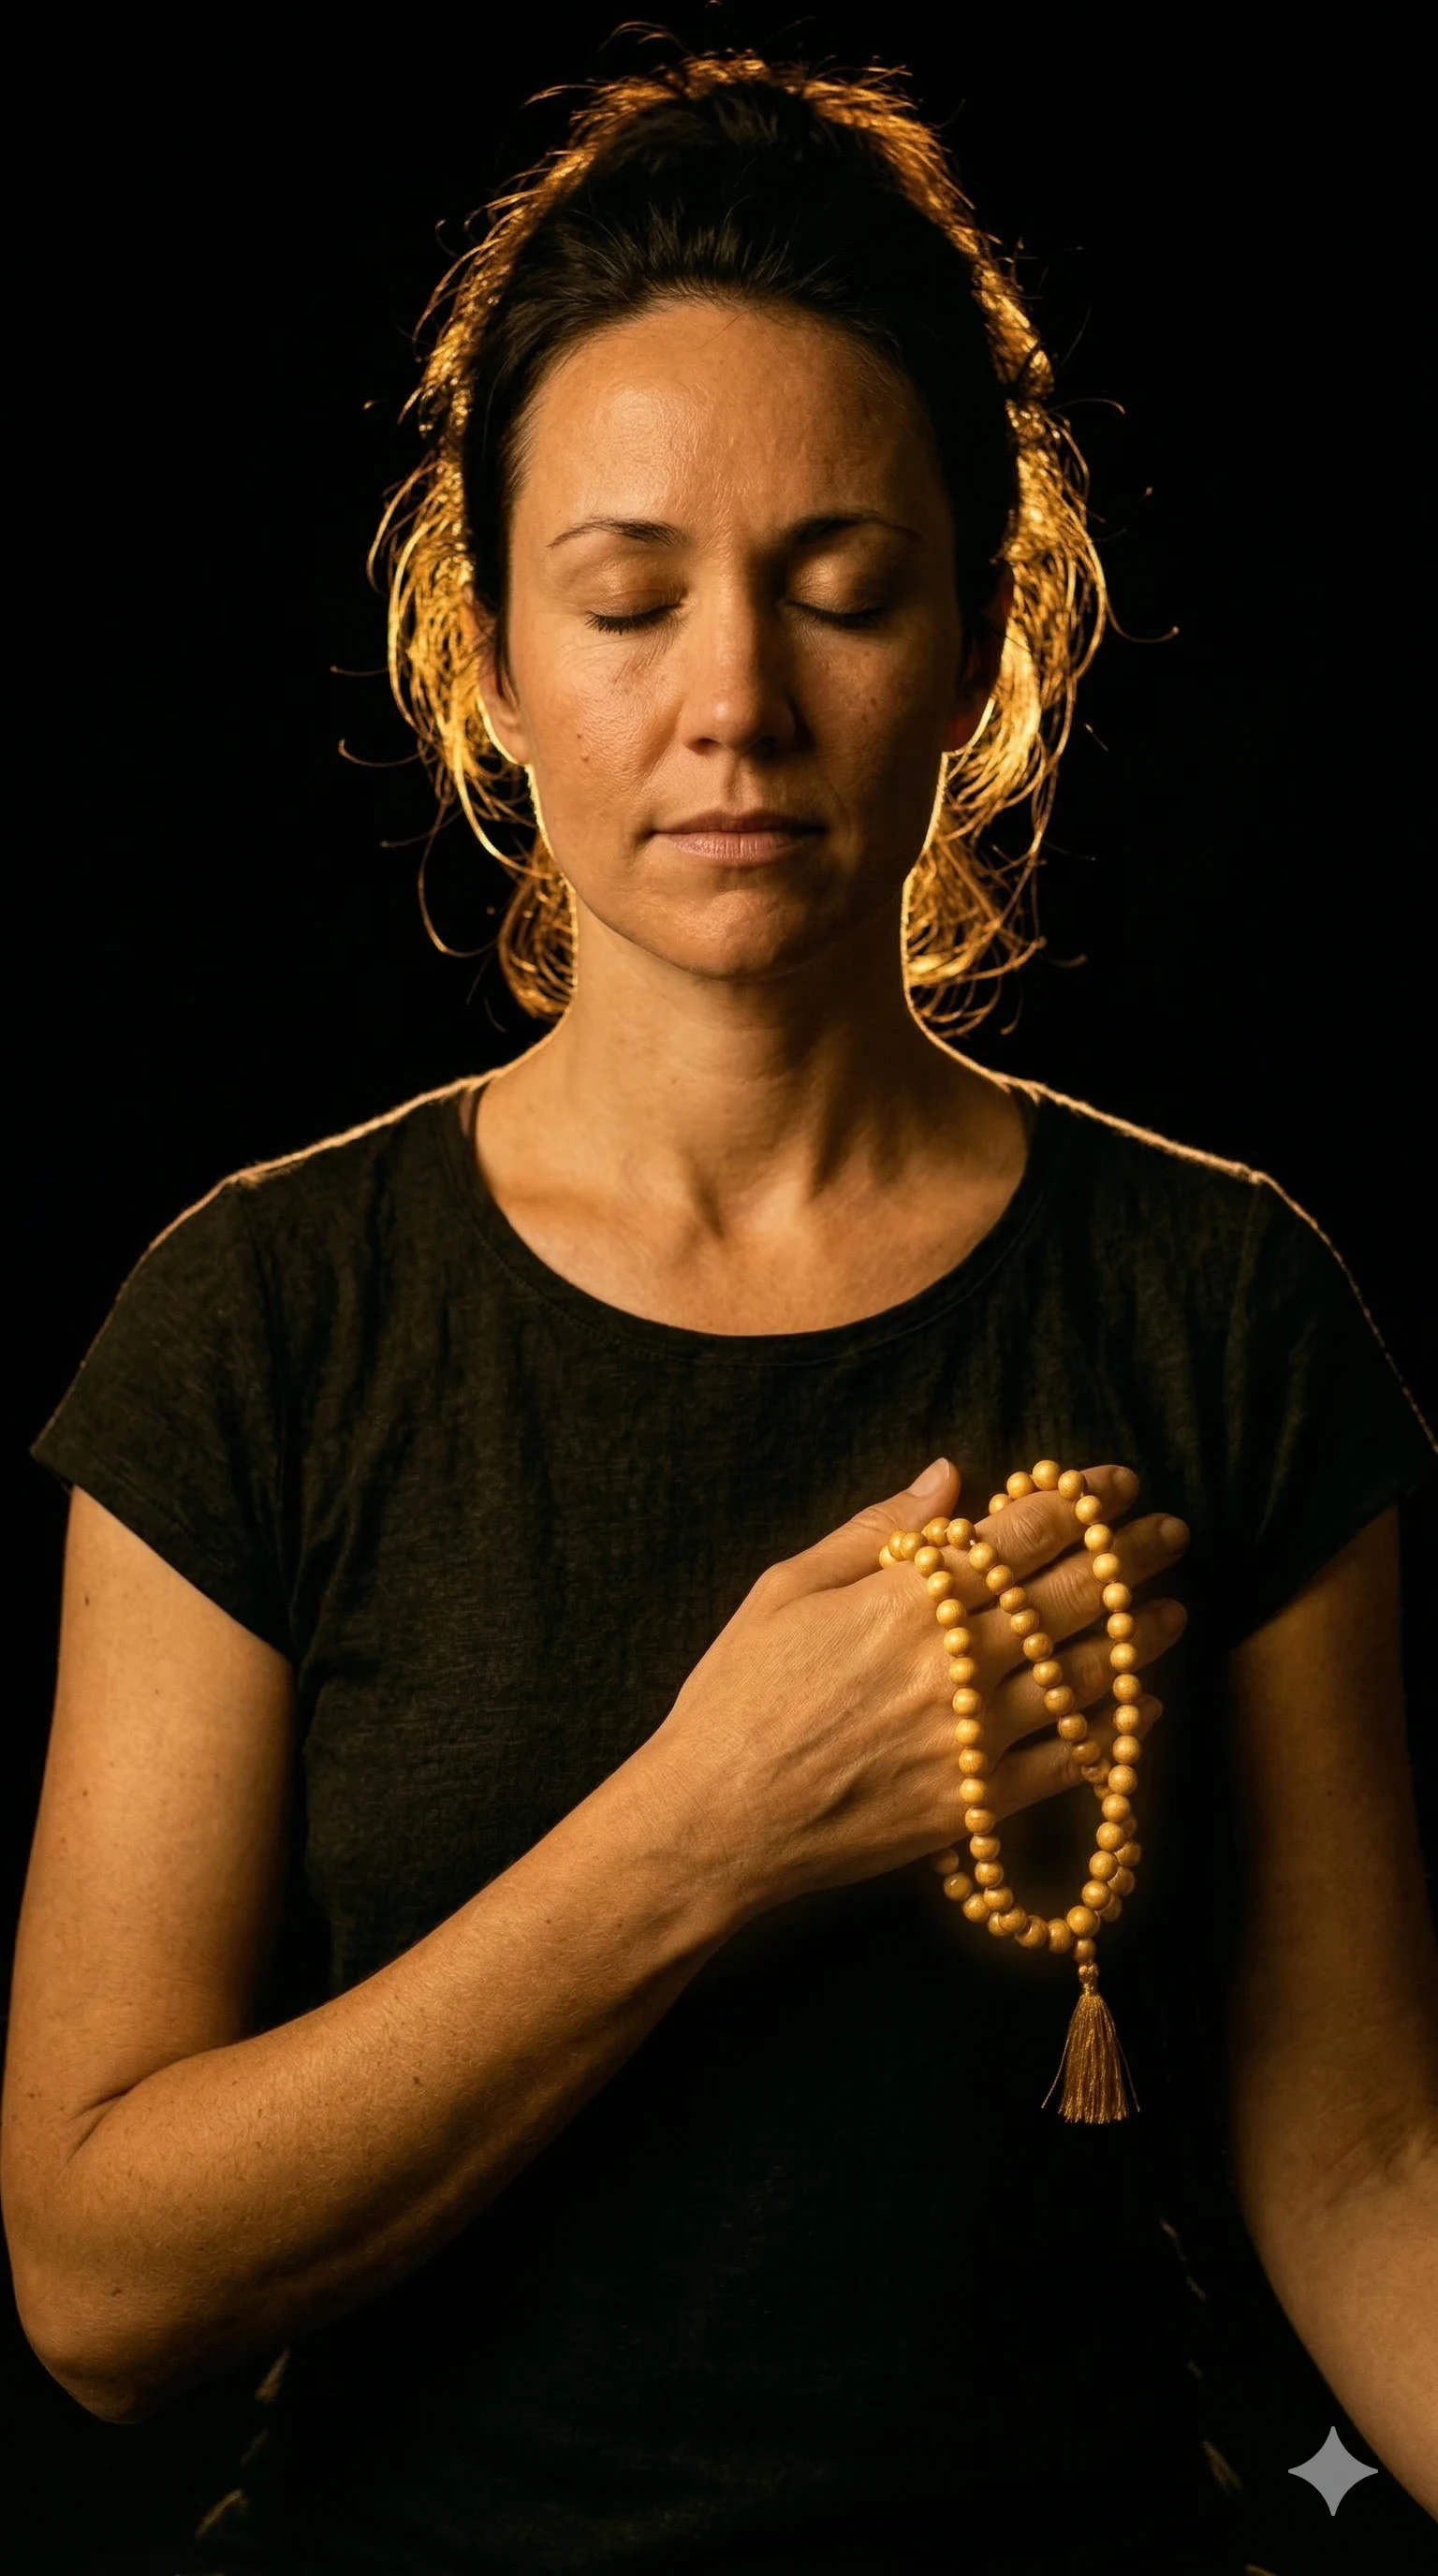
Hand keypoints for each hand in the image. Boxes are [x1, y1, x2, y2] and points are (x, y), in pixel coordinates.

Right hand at [635, 1459, 1187, 1927]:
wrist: (716, 1823)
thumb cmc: (736, 1698)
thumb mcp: (786, 1589)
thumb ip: (875, 1530)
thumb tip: (949, 1479)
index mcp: (909, 1601)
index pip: (1026, 1534)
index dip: (1084, 1501)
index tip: (1119, 1482)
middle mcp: (956, 1667)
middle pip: (1074, 1598)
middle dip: (1132, 1557)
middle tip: (1172, 1533)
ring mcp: (974, 1742)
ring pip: (1089, 1680)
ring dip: (1139, 1640)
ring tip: (1171, 1612)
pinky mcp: (976, 1806)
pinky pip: (1068, 1766)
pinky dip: (1111, 1735)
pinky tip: (1135, 1711)